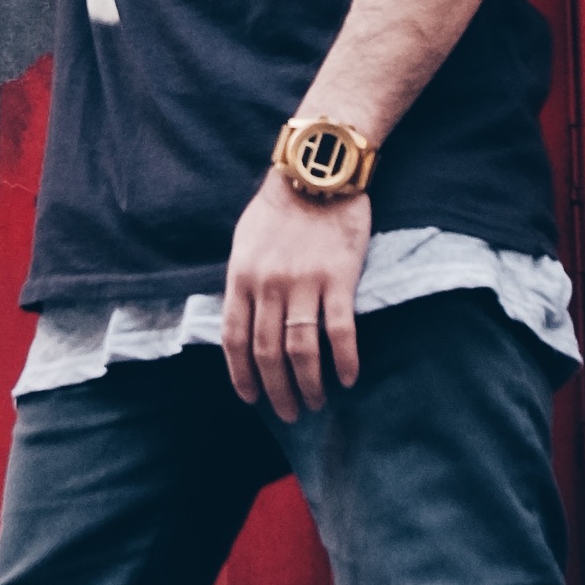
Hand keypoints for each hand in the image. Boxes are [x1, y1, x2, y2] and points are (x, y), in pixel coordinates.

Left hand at [219, 176, 372, 417]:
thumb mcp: (245, 241)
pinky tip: (349, 378)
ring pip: (302, 349)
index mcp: (241, 277)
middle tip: (289, 413)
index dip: (242, 376)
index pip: (235, 340)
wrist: (318, 170)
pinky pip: (341, 330)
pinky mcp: (339, 277)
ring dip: (309, 384)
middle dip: (277, 390)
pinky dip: (345, 360)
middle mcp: (268, 285)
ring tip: (317, 401)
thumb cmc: (280, 205)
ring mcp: (304, 282)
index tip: (252, 399)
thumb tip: (242, 320)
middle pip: (268, 352)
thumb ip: (243, 281)